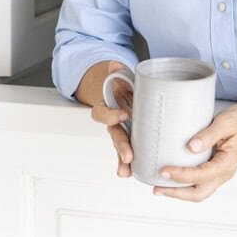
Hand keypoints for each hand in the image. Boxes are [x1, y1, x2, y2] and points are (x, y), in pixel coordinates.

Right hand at [90, 60, 134, 177]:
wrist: (123, 90)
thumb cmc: (124, 85)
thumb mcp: (122, 76)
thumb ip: (118, 71)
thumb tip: (115, 64)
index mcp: (108, 105)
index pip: (102, 112)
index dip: (110, 115)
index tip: (123, 114)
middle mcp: (113, 120)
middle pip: (114, 135)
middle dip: (120, 146)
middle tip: (128, 155)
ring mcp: (122, 130)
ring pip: (120, 146)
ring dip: (123, 159)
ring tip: (127, 171)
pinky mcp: (132, 136)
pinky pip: (130, 150)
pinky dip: (130, 163)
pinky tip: (134, 172)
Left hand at [154, 103, 236, 201]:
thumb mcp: (225, 122)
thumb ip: (208, 135)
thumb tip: (191, 146)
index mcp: (227, 164)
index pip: (200, 175)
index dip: (180, 175)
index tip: (164, 170)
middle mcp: (224, 173)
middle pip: (198, 194)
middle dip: (176, 193)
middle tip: (156, 188)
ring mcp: (220, 174)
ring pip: (199, 192)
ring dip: (179, 193)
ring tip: (160, 187)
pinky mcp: (216, 170)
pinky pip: (200, 184)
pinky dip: (185, 185)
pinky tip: (174, 179)